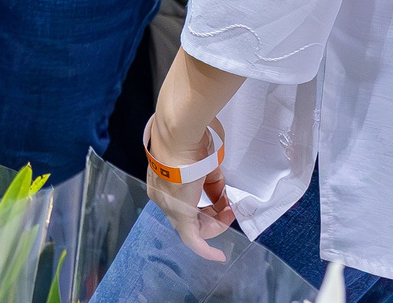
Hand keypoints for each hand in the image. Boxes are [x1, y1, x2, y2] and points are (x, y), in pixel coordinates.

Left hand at [142, 113, 234, 260]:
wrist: (180, 136)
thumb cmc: (191, 143)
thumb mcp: (204, 164)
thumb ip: (213, 183)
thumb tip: (222, 197)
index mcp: (164, 182)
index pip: (186, 200)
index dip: (207, 203)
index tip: (223, 201)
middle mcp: (163, 197)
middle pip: (191, 215)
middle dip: (214, 215)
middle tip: (229, 208)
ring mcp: (170, 207)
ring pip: (195, 227)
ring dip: (216, 223)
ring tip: (229, 212)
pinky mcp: (179, 214)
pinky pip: (193, 240)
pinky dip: (206, 250)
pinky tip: (218, 257)